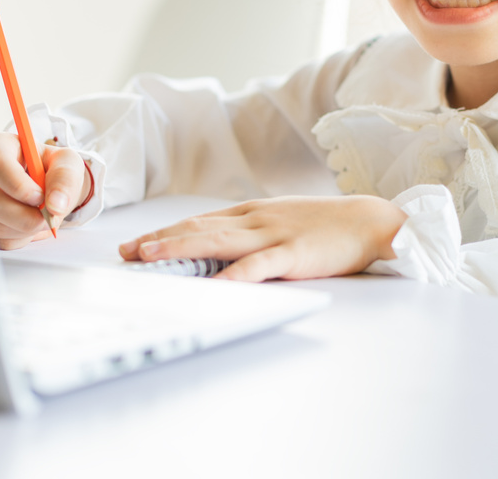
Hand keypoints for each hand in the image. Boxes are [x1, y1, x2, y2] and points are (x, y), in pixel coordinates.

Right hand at [0, 132, 90, 249]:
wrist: (46, 186)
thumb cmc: (51, 167)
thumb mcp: (66, 162)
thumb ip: (64, 178)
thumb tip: (55, 205)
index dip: (18, 185)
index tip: (39, 197)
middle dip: (26, 216)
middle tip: (49, 216)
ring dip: (27, 228)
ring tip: (41, 214)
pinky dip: (22, 237)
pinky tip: (29, 222)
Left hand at [118, 196, 407, 281]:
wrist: (372, 220)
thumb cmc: (328, 225)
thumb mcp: (283, 222)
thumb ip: (253, 233)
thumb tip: (220, 249)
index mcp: (252, 213)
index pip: (199, 221)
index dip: (165, 232)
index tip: (135, 245)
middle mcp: (255, 219)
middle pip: (197, 227)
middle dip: (158, 240)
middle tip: (125, 252)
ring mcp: (272, 234)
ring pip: (215, 240)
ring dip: (178, 246)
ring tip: (148, 256)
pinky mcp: (292, 254)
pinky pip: (256, 266)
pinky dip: (231, 276)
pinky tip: (211, 286)